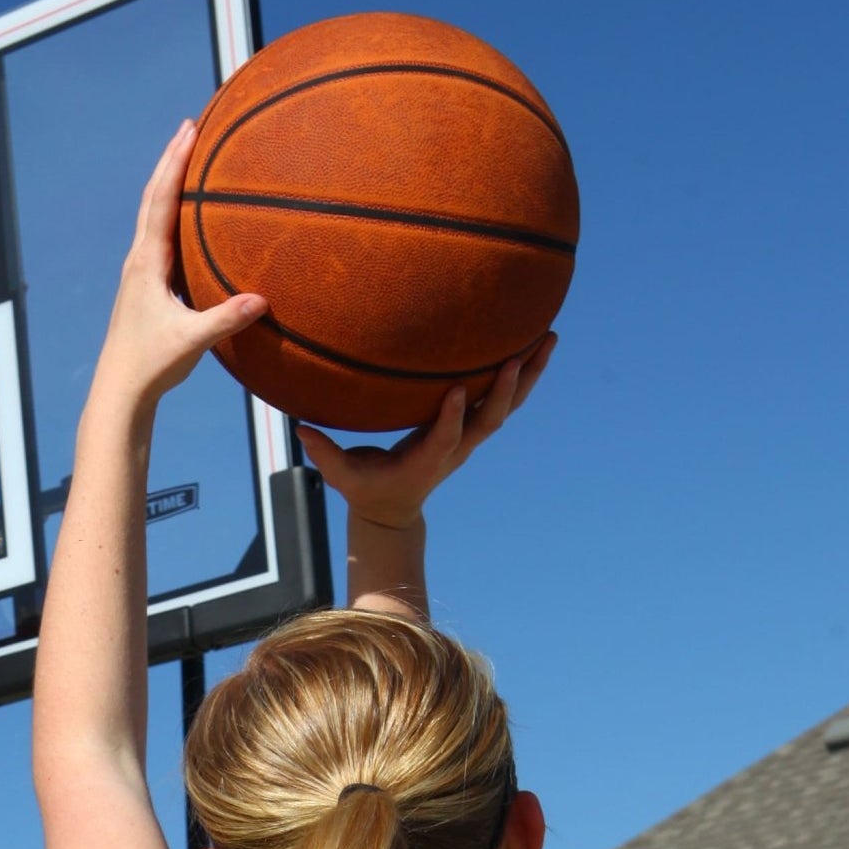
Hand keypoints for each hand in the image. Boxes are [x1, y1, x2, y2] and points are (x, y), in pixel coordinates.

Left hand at [88, 120, 268, 411]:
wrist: (120, 391)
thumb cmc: (151, 365)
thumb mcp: (192, 341)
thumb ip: (225, 318)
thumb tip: (262, 300)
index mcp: (147, 264)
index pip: (161, 201)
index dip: (175, 163)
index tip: (189, 129)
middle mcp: (140, 261)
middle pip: (154, 198)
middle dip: (172, 160)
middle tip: (190, 126)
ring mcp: (140, 274)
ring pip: (154, 216)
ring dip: (170, 184)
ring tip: (189, 158)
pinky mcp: (146, 287)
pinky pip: (161, 238)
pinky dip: (173, 214)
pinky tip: (190, 216)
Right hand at [296, 334, 556, 529]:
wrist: (396, 510)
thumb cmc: (367, 489)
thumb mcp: (344, 477)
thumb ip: (325, 454)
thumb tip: (299, 429)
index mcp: (427, 460)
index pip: (446, 436)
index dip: (454, 415)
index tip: (460, 388)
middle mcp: (456, 447)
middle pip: (491, 419)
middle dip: (508, 390)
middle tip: (520, 356)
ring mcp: (468, 437)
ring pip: (507, 406)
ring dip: (530, 375)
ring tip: (549, 338)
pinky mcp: (471, 427)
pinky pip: (503, 398)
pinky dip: (522, 374)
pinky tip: (535, 342)